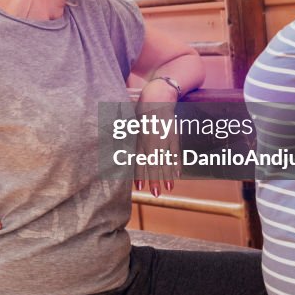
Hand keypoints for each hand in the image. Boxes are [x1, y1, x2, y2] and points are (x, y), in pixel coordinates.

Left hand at [135, 80, 179, 195]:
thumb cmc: (141, 113)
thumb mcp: (131, 126)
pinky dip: (177, 164)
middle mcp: (152, 142)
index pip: (140, 162)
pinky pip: (175, 153)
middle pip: (154, 165)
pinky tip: (177, 175)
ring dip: (167, 177)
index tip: (139, 188)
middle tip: (156, 194)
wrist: (157, 99)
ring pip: (166, 161)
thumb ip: (127, 140)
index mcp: (140, 140)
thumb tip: (117, 151)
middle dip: (154, 181)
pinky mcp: (173, 137)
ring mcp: (164, 140)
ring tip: (168, 189)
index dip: (140, 176)